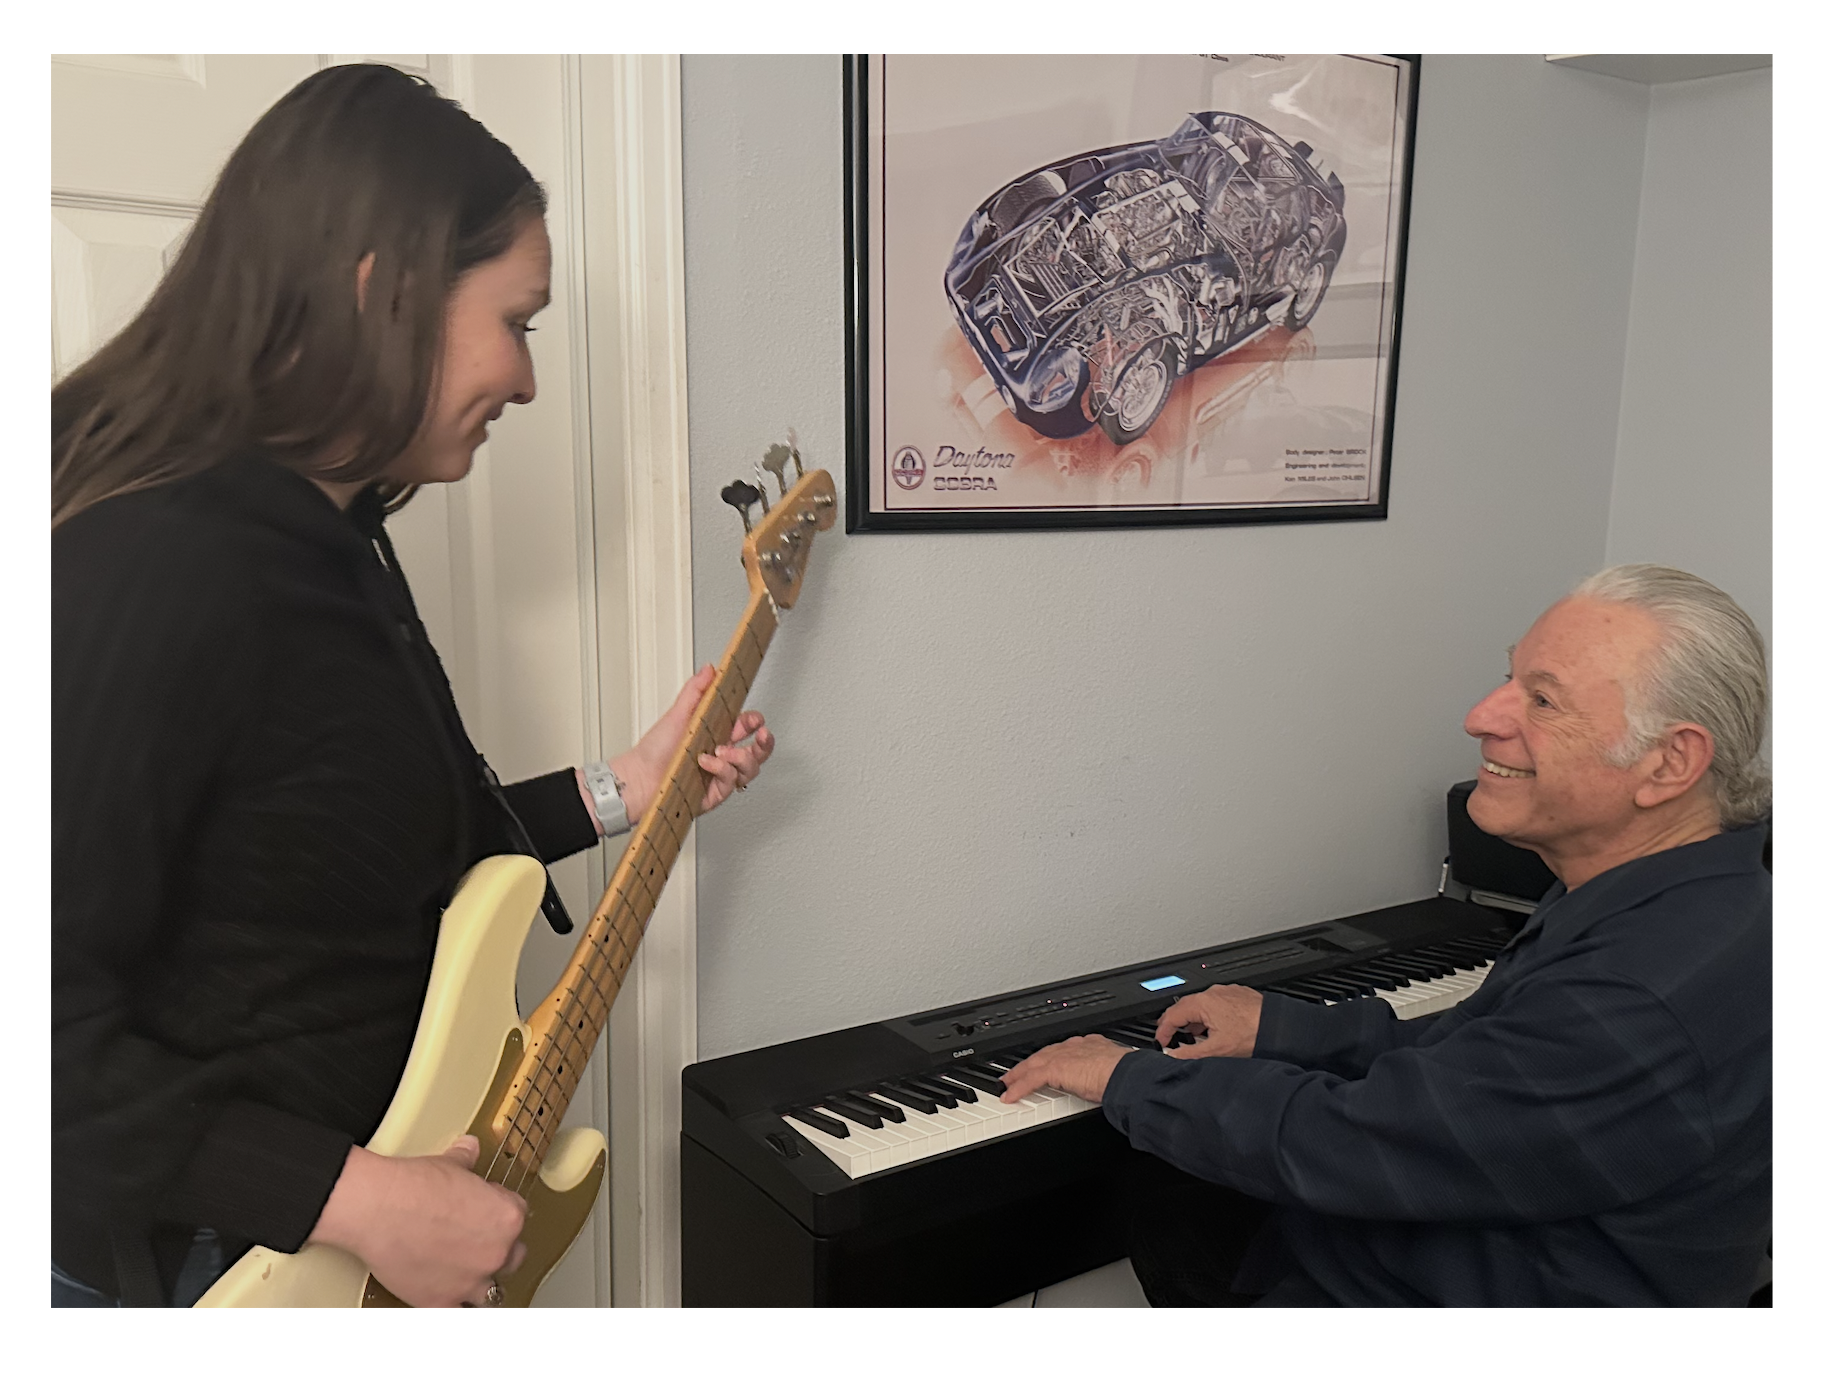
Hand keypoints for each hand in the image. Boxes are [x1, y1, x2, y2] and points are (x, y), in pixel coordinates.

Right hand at [307, 1135, 528, 1306]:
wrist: (379, 1208)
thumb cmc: (413, 1186)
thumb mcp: (450, 1163)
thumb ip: (467, 1159)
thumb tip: (470, 1148)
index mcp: (507, 1218)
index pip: (517, 1217)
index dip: (496, 1211)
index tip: (480, 1210)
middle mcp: (496, 1253)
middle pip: (511, 1256)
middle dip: (496, 1248)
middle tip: (473, 1240)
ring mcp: (471, 1281)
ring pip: (491, 1291)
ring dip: (481, 1282)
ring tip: (464, 1272)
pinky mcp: (442, 1301)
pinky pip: (458, 1310)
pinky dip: (452, 1303)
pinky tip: (444, 1294)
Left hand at [610, 665, 774, 817]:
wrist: (638, 779)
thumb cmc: (654, 751)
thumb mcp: (678, 714)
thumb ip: (696, 690)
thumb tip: (710, 670)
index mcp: (715, 735)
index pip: (745, 728)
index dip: (754, 722)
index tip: (754, 718)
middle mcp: (720, 756)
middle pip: (756, 752)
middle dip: (765, 743)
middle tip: (762, 735)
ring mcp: (719, 776)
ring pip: (750, 769)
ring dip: (741, 758)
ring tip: (722, 750)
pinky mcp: (715, 794)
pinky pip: (731, 782)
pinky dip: (721, 769)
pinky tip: (708, 762)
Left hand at [998, 1034, 1131, 1104]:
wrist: (1128, 1074)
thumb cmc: (1129, 1076)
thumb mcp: (1116, 1073)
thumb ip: (1107, 1077)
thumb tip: (1111, 1089)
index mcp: (1091, 1045)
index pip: (1064, 1049)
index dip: (1051, 1056)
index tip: (1046, 1061)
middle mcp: (1075, 1047)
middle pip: (1044, 1053)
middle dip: (1029, 1063)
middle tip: (1016, 1072)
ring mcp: (1063, 1056)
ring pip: (1033, 1064)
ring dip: (1017, 1075)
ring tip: (1007, 1083)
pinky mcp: (1055, 1069)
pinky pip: (1030, 1080)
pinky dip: (1018, 1088)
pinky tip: (1009, 1096)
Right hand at [1154, 984, 1262, 1058]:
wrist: (1281, 1026)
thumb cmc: (1254, 1034)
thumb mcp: (1216, 1050)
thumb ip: (1190, 1054)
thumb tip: (1173, 1056)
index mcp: (1203, 1003)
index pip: (1171, 1015)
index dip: (1162, 1031)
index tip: (1161, 1042)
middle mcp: (1213, 993)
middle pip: (1184, 1007)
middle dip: (1176, 1024)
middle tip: (1171, 1039)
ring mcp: (1226, 992)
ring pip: (1201, 1004)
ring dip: (1194, 1020)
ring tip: (1195, 1037)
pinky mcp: (1238, 995)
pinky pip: (1216, 1003)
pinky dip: (1209, 1015)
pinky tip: (1216, 1029)